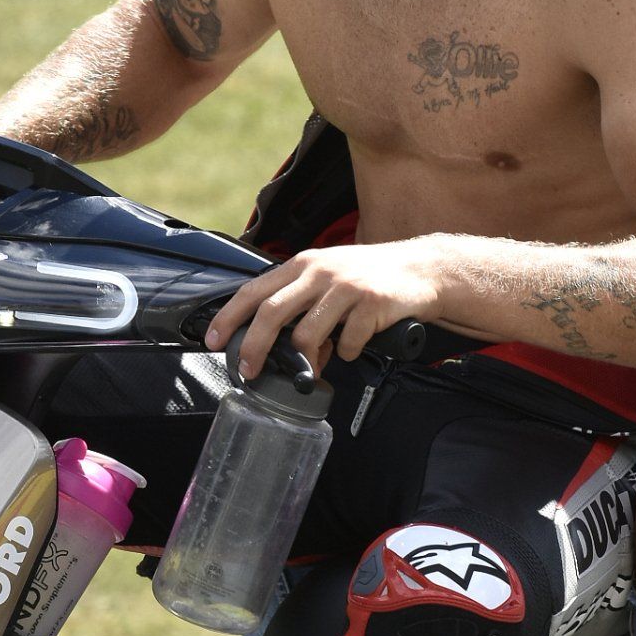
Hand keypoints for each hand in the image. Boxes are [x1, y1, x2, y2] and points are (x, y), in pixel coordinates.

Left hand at [207, 240, 445, 380]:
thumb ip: (299, 302)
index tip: (214, 341)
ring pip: (307, 334)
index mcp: (303, 264)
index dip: (229, 317)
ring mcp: (346, 287)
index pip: (254, 290)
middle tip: (249, 371)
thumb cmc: (368, 277)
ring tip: (315, 368)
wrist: (421, 269)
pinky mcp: (371, 303)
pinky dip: (347, 352)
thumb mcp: (327, 277)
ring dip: (307, 360)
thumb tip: (273, 344)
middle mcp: (320, 271)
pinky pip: (347, 342)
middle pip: (272, 313)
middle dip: (254, 347)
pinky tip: (354, 346)